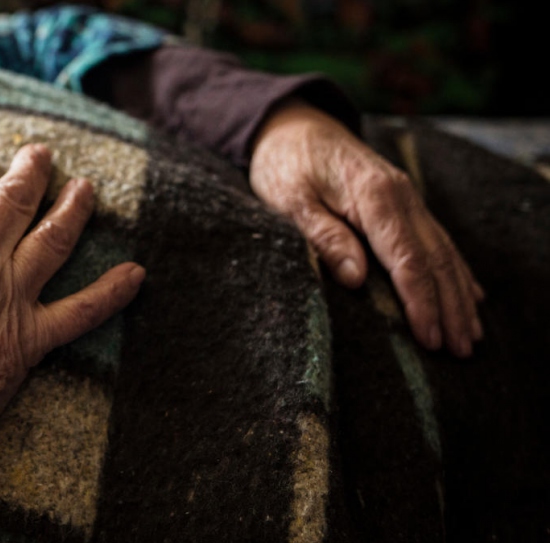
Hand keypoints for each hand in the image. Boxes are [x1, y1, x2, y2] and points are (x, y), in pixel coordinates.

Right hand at [0, 138, 143, 542]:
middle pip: (11, 200)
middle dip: (29, 171)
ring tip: (86, 187)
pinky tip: (136, 273)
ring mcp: (7, 298)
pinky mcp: (29, 340)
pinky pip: (82, 312)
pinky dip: (112, 292)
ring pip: (53, 239)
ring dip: (73, 208)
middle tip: (40, 154)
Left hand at [250, 99, 483, 356]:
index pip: (406, 258)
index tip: (430, 337)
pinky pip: (436, 240)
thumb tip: (355, 278)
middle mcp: (401, 196)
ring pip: (442, 251)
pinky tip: (468, 295)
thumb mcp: (291, 199)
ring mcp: (407, 198)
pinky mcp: (403, 202)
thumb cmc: (285, 164)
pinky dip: (455, 270)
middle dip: (450, 307)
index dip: (420, 301)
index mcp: (374, 196)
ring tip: (471, 335)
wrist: (293, 125)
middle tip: (460, 351)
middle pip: (434, 259)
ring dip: (458, 294)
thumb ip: (324, 235)